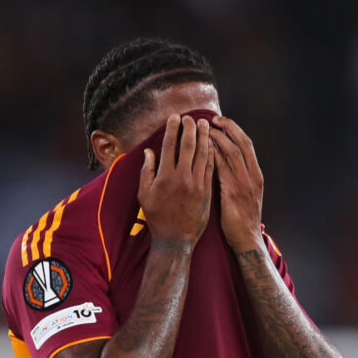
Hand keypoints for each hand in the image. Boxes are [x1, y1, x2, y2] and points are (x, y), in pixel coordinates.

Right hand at [139, 115, 213, 244]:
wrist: (176, 240)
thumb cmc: (157, 218)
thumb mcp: (145, 196)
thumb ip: (147, 172)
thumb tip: (149, 152)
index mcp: (164, 176)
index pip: (169, 146)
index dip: (172, 129)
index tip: (175, 118)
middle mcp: (182, 177)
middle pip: (187, 146)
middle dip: (189, 128)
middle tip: (190, 117)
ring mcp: (197, 184)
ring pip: (202, 154)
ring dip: (204, 137)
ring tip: (205, 124)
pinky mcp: (207, 191)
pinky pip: (211, 167)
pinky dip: (211, 154)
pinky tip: (212, 144)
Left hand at [210, 116, 264, 252]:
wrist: (246, 239)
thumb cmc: (242, 220)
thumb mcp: (245, 195)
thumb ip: (237, 178)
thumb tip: (223, 161)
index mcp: (256, 175)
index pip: (246, 144)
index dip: (234, 130)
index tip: (221, 121)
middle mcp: (252, 175)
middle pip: (241, 143)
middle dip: (227, 128)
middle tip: (211, 119)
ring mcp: (244, 183)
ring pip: (231, 152)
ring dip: (217, 138)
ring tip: (203, 129)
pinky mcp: (232, 192)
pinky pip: (222, 167)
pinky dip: (212, 155)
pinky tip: (201, 149)